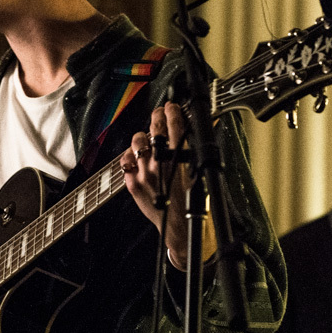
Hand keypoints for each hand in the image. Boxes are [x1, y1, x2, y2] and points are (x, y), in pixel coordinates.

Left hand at [120, 102, 214, 264]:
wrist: (176, 226)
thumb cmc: (190, 203)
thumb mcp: (199, 175)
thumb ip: (198, 151)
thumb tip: (207, 131)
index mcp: (178, 162)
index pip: (174, 129)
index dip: (173, 113)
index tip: (172, 107)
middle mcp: (159, 166)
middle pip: (155, 131)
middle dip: (157, 117)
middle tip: (160, 113)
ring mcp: (143, 174)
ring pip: (137, 142)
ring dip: (143, 137)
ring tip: (148, 138)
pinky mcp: (132, 183)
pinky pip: (125, 160)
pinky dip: (130, 155)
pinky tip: (137, 156)